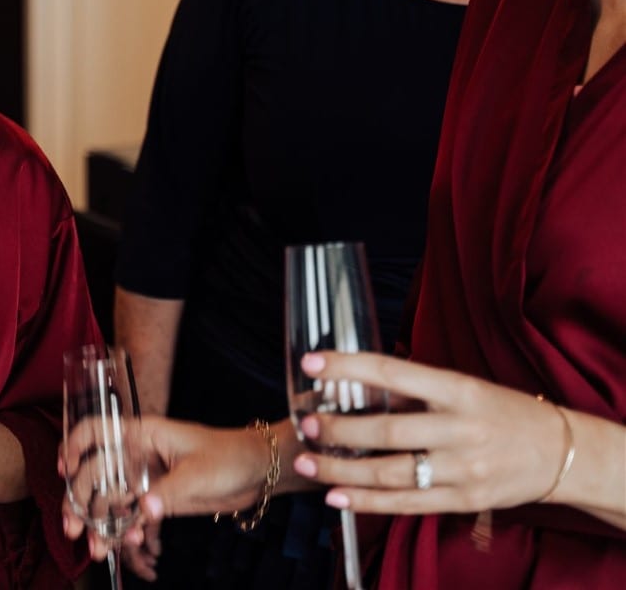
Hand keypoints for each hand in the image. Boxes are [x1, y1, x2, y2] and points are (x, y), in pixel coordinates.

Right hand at [59, 415, 274, 564]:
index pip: (95, 431)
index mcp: (141, 434)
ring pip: (111, 501)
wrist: (257, 472)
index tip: (65, 473)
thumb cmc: (229, 457)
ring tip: (99, 549)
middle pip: (95, 474)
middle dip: (82, 502)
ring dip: (102, 525)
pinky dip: (131, 536)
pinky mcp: (156, 499)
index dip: (73, 447)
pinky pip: (134, 518)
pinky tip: (136, 554)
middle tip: (76, 529)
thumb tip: (143, 510)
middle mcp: (136, 455)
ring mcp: (145, 478)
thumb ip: (169, 491)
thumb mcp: (198, 472)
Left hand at [293, 351, 570, 514]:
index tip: (311, 363)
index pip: (394, 373)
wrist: (561, 452)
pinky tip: (337, 496)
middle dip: (340, 428)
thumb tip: (353, 381)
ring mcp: (464, 468)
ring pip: (392, 472)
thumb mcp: (464, 388)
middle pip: (388, 429)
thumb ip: (414, 390)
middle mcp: (461, 428)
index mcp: (459, 390)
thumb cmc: (503, 412)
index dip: (349, 367)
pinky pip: (407, 503)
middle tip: (305, 424)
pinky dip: (368, 502)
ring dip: (343, 468)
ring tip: (308, 461)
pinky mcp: (465, 500)